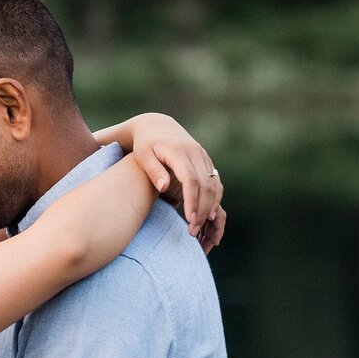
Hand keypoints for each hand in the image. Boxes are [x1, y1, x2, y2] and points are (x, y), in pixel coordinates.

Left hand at [125, 113, 224, 248]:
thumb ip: (153, 171)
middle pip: (206, 185)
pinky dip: (215, 199)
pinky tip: (210, 216)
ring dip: (211, 207)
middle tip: (193, 232)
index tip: (190, 220)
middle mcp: (195, 152)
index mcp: (178, 151)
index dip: (192, 201)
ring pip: (215, 185)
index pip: (191, 179)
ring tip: (201, 228)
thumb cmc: (144, 144)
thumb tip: (164, 187)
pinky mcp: (206, 161)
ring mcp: (203, 156)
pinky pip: (216, 182)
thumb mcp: (142, 155)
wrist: (156, 125)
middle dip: (203, 210)